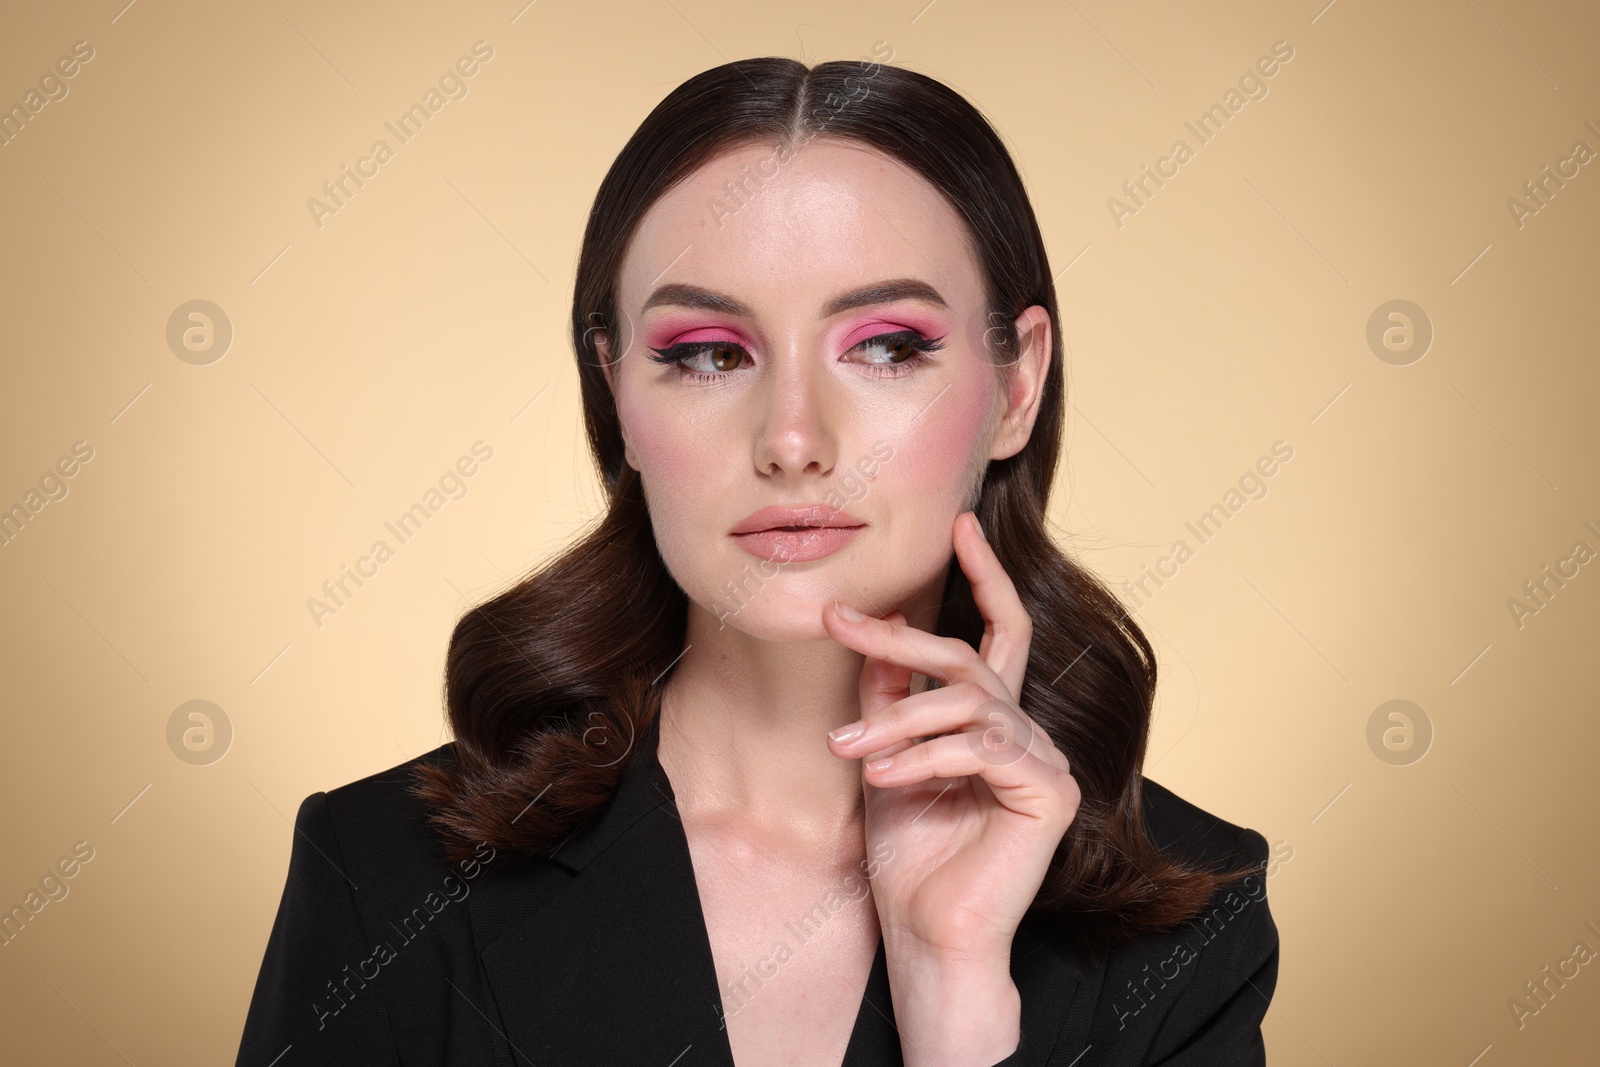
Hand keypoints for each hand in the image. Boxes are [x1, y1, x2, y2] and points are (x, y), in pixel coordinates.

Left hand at [822, 511, 1081, 966]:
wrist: (929, 934)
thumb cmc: (910, 856)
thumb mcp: (886, 759)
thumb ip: (889, 697)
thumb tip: (870, 631)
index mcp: (994, 721)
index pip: (999, 632)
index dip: (985, 576)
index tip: (958, 525)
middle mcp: (1027, 732)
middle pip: (971, 656)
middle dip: (901, 635)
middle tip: (839, 621)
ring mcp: (1045, 760)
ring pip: (968, 701)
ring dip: (896, 720)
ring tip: (847, 750)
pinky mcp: (1051, 792)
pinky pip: (980, 748)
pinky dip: (924, 759)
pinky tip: (884, 779)